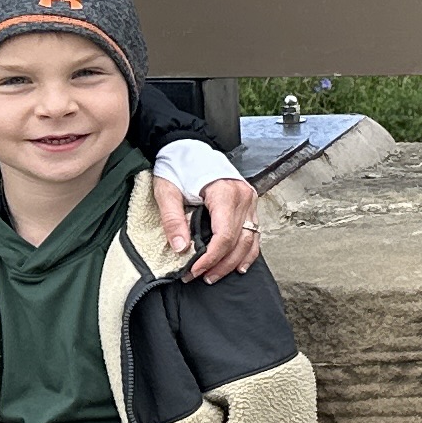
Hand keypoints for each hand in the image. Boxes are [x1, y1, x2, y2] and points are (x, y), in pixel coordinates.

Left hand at [151, 166, 263, 281]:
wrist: (187, 146)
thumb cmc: (178, 165)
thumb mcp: (167, 190)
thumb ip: (173, 219)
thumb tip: (181, 248)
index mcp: (225, 192)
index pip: (225, 234)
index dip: (211, 257)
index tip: (194, 269)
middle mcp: (243, 196)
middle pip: (238, 241)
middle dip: (220, 264)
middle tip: (200, 276)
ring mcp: (249, 200)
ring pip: (250, 240)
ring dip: (233, 262)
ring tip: (214, 275)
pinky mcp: (249, 204)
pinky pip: (254, 233)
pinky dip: (248, 252)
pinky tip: (239, 265)